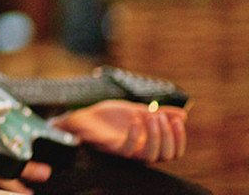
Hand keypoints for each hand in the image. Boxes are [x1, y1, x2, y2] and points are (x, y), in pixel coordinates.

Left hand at [53, 99, 186, 162]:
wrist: (84, 116)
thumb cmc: (110, 117)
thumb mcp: (138, 110)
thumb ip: (159, 113)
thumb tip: (184, 115)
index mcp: (149, 143)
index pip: (173, 151)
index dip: (179, 139)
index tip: (178, 121)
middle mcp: (140, 151)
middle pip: (165, 156)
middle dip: (169, 136)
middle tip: (162, 117)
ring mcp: (127, 151)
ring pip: (150, 157)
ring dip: (156, 136)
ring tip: (152, 117)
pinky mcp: (112, 149)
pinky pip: (128, 150)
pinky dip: (134, 136)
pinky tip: (135, 121)